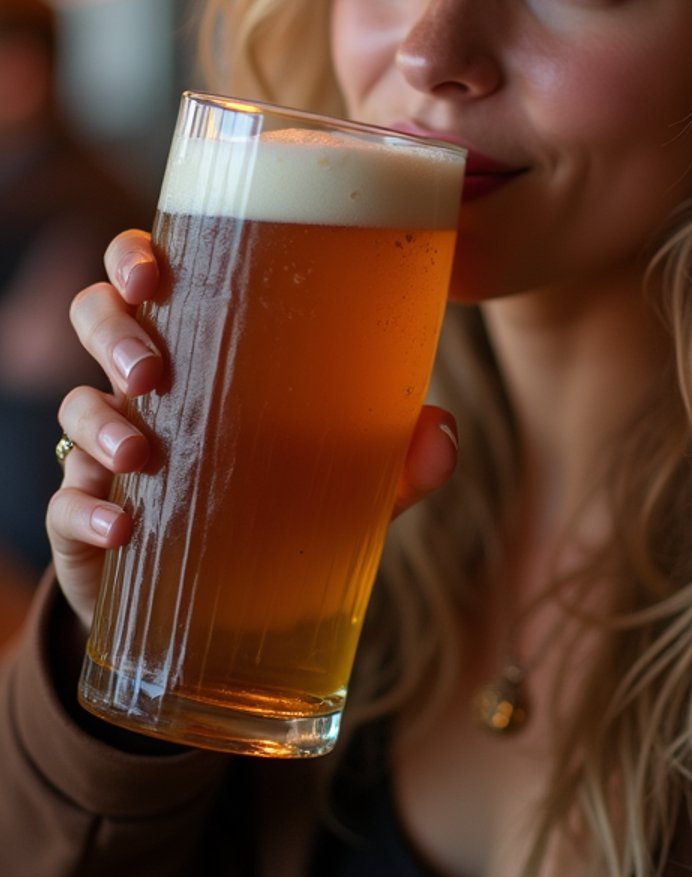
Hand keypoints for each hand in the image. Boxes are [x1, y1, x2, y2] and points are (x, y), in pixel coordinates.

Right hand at [48, 230, 459, 630]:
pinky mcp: (84, 520)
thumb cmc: (282, 512)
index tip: (152, 272)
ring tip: (142, 456)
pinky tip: (123, 529)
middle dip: (113, 330)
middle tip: (150, 370)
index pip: (149, 274)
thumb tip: (443, 431)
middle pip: (96, 317)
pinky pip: (64, 501)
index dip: (134, 256)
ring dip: (99, 422)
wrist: (228, 620)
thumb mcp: (349, 485)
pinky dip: (85, 511)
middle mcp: (145, 387)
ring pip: (74, 405)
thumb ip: (396, 460)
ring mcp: (106, 451)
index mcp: (201, 349)